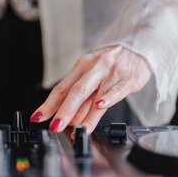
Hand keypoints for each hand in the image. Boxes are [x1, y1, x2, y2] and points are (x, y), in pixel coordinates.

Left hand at [30, 45, 151, 132]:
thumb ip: (82, 98)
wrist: (139, 47)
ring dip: (85, 115)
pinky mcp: (129, 79)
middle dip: (64, 111)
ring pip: (95, 95)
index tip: (38, 117)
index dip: (49, 104)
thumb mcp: (93, 74)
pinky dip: (108, 98)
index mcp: (82, 66)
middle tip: (55, 126)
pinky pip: (117, 90)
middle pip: (76, 91)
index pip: (62, 88)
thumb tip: (68, 119)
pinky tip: (100, 105)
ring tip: (77, 129)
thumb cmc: (112, 63)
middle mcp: (95, 68)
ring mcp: (112, 73)